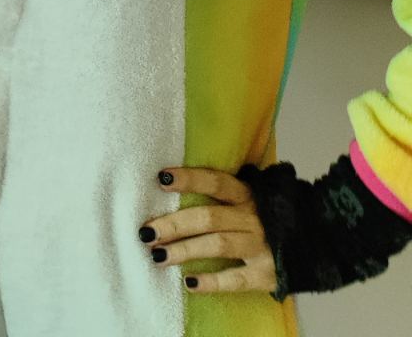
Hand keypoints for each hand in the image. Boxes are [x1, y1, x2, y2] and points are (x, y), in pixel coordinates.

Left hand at [141, 167, 276, 294]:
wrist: (314, 243)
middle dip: (174, 224)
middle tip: (146, 232)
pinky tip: (189, 282)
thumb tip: (171, 186)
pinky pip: (236, 279)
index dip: (189, 178)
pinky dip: (212, 282)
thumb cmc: (267, 218)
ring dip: (185, 250)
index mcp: (247, 195)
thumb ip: (221, 195)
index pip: (215, 181)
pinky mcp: (267, 274)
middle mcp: (253, 218)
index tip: (161, 178)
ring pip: (218, 245)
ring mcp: (261, 246)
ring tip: (157, 256)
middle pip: (208, 217)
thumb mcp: (249, 199)